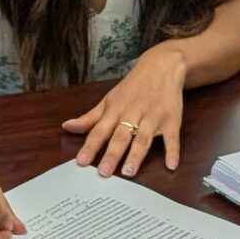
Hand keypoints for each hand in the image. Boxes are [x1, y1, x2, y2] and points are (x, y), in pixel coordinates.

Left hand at [63, 45, 187, 175]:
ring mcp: (153, 116)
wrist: (161, 66)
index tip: (80, 162)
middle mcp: (133, 113)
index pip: (99, 131)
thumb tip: (67, 127)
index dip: (90, 147)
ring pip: (143, 137)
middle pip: (120, 136)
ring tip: (129, 172)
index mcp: (115, 110)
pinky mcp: (171, 118)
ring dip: (136, 155)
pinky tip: (171, 165)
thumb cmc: (132, 87)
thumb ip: (90, 117)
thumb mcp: (109, 99)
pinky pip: (172, 136)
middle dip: (112, 154)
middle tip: (104, 173)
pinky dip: (172, 150)